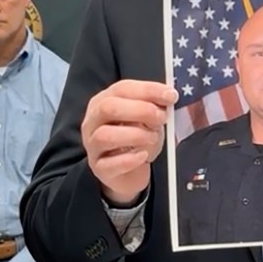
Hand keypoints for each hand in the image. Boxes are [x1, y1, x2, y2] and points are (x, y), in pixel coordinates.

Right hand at [81, 79, 177, 205]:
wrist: (130, 173)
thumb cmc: (137, 140)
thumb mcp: (148, 120)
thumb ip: (155, 108)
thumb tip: (168, 97)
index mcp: (103, 101)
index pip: (122, 89)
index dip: (147, 90)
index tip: (170, 95)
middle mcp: (93, 121)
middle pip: (108, 107)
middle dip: (139, 110)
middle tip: (161, 117)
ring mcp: (92, 145)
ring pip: (104, 135)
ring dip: (135, 135)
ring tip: (152, 138)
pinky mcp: (99, 168)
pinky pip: (109, 164)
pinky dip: (129, 159)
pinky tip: (143, 156)